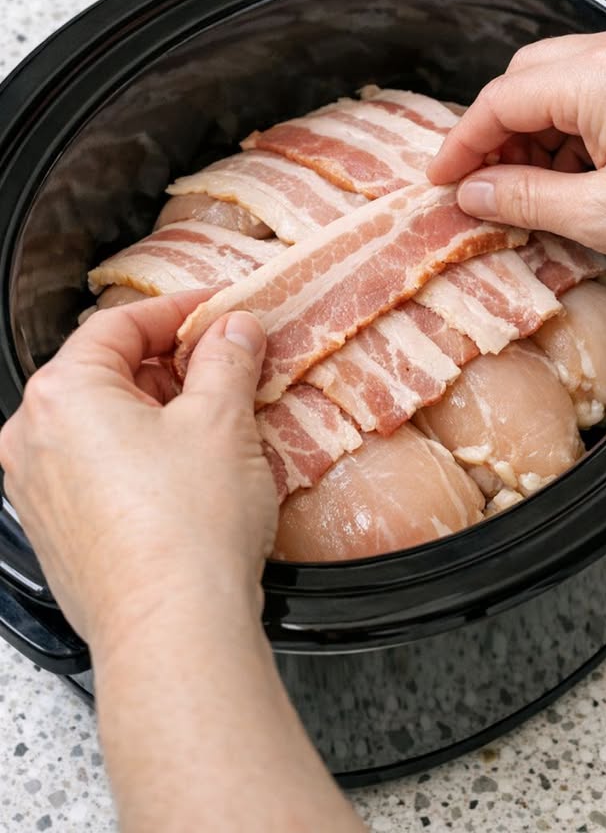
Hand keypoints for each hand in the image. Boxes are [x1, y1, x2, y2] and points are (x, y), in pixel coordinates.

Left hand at [0, 292, 276, 645]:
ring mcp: (40, 491)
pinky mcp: (60, 532)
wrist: (174, 632)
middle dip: (172, 364)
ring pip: (104, 423)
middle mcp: (34, 440)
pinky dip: (142, 454)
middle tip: (227, 364)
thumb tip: (232, 332)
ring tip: (217, 420)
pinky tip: (189, 470)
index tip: (217, 311)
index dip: (178, 311)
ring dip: (160, 411)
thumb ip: (227, 359)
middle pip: (107, 373)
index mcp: (63, 395)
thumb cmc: (186, 532)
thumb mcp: (222, 421)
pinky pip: (99, 469)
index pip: (120, 324)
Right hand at [428, 24, 605, 285]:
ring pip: (570, 79)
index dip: (461, 143)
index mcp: (603, 74)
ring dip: (542, 129)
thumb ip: (526, 198)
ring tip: (540, 188)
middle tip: (487, 184)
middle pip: (531, 76)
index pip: (501, 99)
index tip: (441, 179)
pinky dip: (584, 125)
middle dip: (500, 130)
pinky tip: (587, 172)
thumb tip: (473, 192)